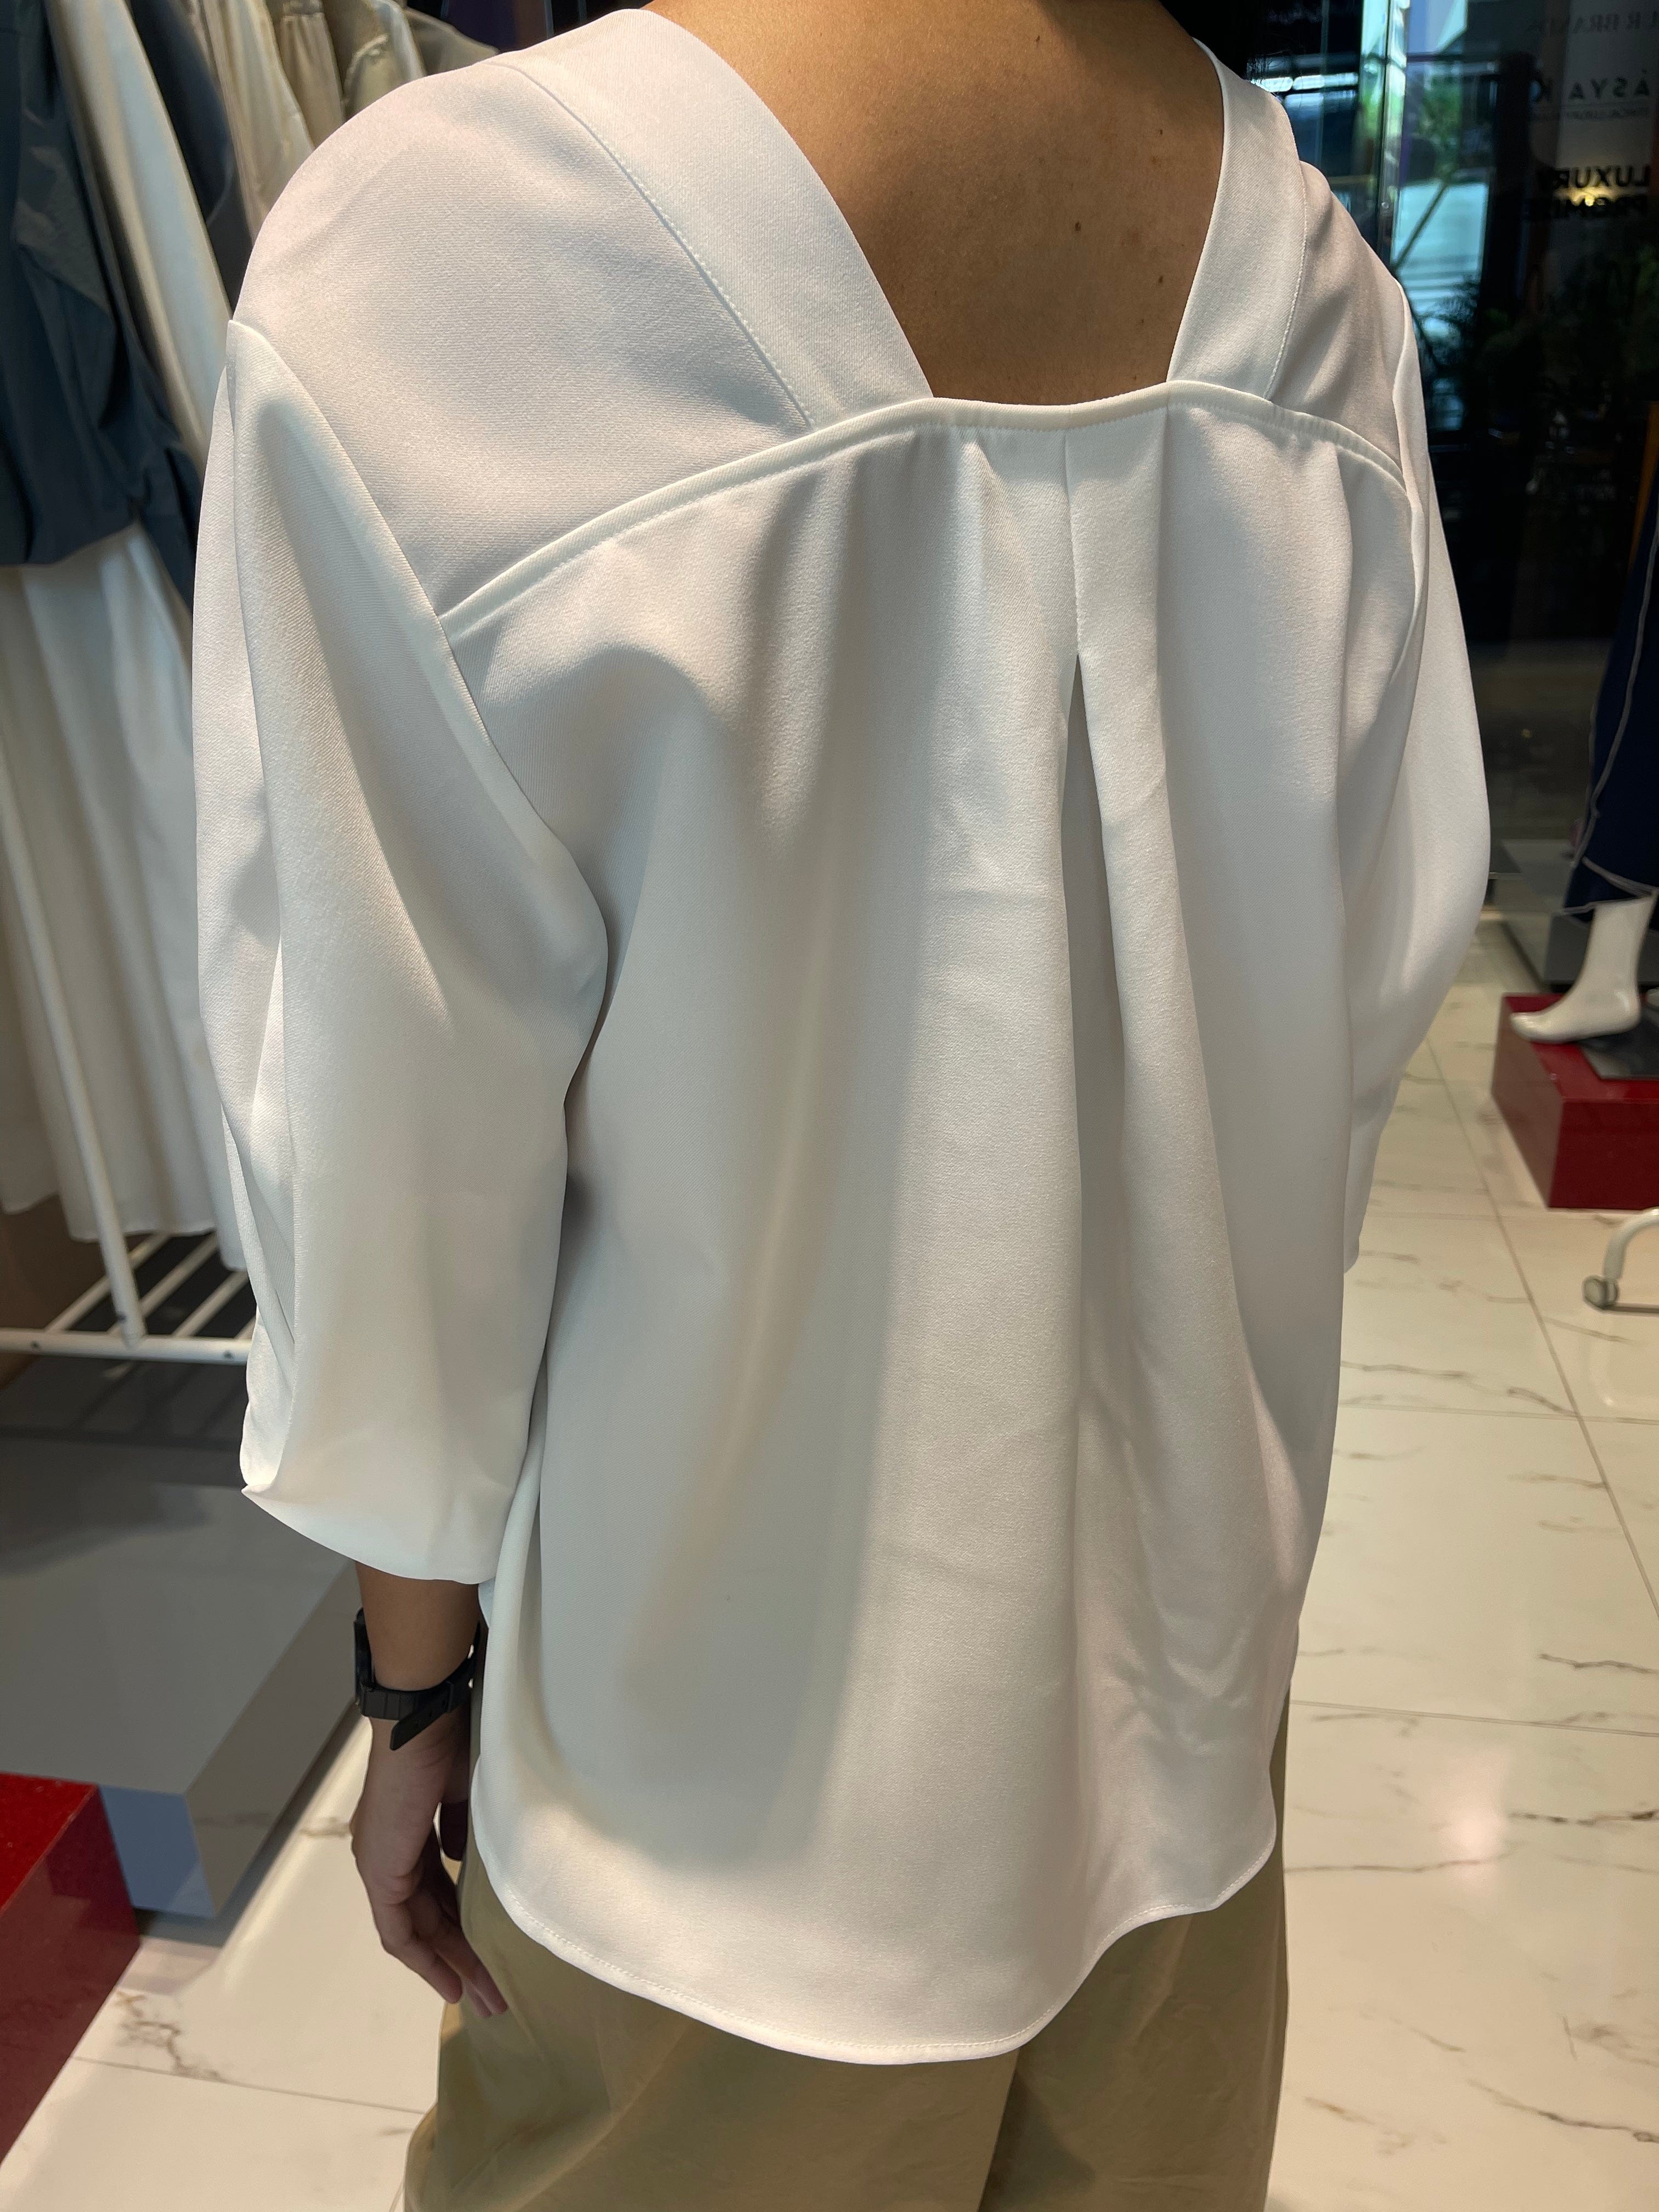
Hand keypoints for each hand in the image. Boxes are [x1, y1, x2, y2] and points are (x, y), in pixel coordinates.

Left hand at [350, 1700, 506, 2016]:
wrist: (420, 1722)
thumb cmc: (449, 1742)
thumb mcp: (462, 1791)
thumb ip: (458, 1827)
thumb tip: (461, 1857)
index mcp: (405, 1833)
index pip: (433, 1892)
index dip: (458, 1925)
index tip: (485, 1954)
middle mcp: (387, 1855)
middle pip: (427, 1920)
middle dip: (461, 1957)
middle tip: (492, 1992)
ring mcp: (380, 1866)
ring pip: (415, 1932)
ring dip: (449, 1965)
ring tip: (483, 1996)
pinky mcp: (381, 1873)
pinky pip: (400, 1930)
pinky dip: (424, 1958)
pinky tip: (449, 1982)